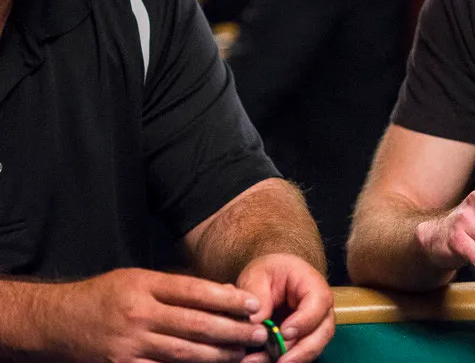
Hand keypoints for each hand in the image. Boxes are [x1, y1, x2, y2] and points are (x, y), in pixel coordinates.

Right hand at [51, 267, 265, 362]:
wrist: (55, 321)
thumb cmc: (104, 296)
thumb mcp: (138, 279)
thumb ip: (177, 286)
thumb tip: (222, 292)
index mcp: (144, 286)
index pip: (194, 291)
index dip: (227, 299)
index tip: (252, 305)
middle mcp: (138, 315)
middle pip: (194, 324)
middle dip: (231, 331)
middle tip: (258, 334)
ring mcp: (129, 345)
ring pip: (183, 353)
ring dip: (216, 356)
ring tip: (240, 354)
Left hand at [236, 253, 334, 362]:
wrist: (269, 279)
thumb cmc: (267, 273)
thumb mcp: (257, 275)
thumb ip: (256, 294)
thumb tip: (255, 322)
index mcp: (312, 284)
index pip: (319, 302)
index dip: (305, 320)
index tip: (284, 332)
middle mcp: (320, 307)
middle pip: (323, 331)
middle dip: (303, 350)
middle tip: (280, 361)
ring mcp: (314, 326)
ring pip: (313, 347)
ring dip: (291, 359)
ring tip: (259, 362)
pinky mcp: (303, 340)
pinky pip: (298, 354)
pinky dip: (281, 360)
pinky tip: (258, 361)